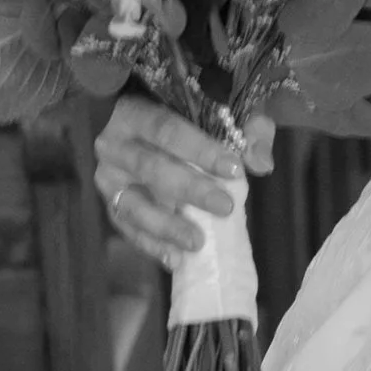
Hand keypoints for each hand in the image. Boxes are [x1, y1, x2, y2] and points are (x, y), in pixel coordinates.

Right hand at [94, 97, 272, 267]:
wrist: (148, 134)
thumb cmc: (190, 120)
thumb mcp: (222, 114)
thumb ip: (247, 130)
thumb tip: (261, 163)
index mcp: (135, 111)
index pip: (166, 128)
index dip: (200, 150)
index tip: (234, 169)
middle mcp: (114, 144)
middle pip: (150, 167)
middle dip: (190, 190)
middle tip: (225, 207)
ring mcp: (108, 178)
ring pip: (132, 205)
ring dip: (166, 226)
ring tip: (197, 243)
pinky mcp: (111, 206)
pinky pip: (128, 230)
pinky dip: (153, 246)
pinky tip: (177, 259)